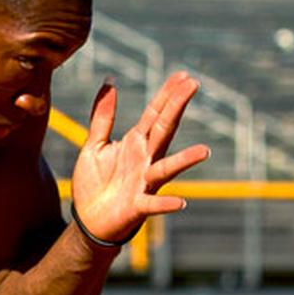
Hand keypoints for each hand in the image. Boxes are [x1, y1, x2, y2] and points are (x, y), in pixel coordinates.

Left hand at [69, 72, 209, 243]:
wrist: (88, 219)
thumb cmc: (95, 182)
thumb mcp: (94, 145)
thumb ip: (103, 117)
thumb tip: (109, 83)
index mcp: (135, 143)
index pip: (154, 114)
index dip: (167, 94)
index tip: (183, 75)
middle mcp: (145, 160)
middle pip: (163, 130)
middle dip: (176, 108)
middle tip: (193, 85)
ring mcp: (144, 182)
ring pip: (167, 168)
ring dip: (185, 161)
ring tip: (205, 151)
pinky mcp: (137, 206)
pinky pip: (154, 204)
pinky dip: (166, 204)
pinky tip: (180, 203)